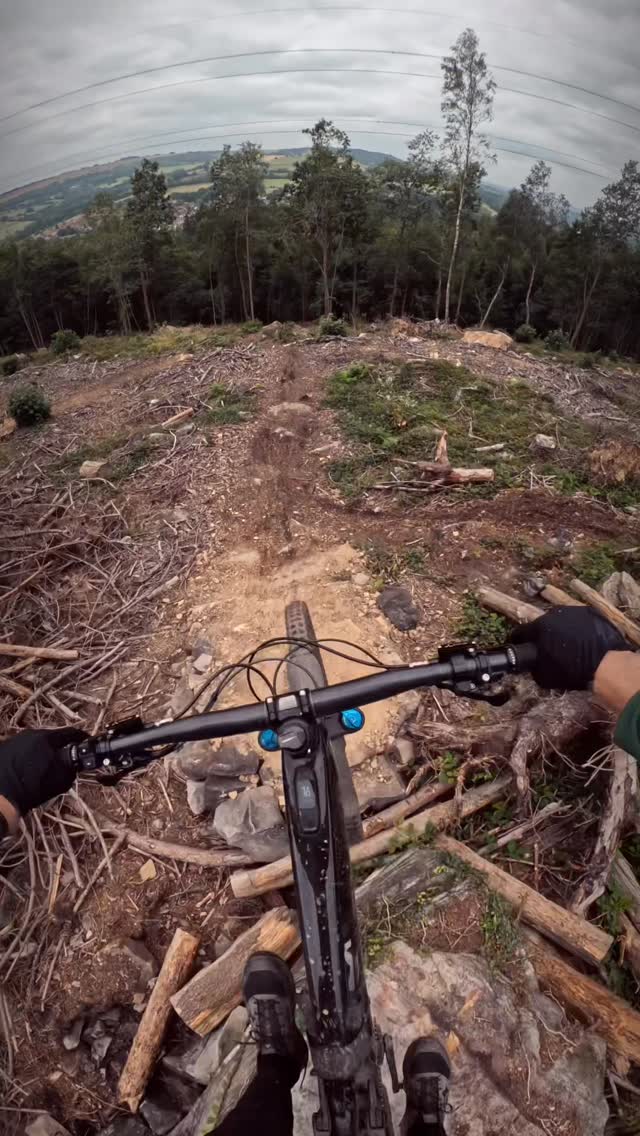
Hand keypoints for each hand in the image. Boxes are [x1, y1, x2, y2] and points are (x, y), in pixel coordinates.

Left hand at [0, 728, 81, 815]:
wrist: (0, 799)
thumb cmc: (32, 789)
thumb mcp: (61, 780)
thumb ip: (72, 767)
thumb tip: (74, 762)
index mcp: (45, 737)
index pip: (70, 733)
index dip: (81, 738)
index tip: (86, 742)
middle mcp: (28, 734)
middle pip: (50, 737)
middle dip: (58, 747)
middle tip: (63, 758)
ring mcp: (13, 741)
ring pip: (34, 743)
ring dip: (41, 752)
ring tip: (42, 767)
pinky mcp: (2, 749)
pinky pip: (20, 750)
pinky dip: (26, 757)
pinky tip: (26, 771)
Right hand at [511, 606, 626, 689]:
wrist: (606, 664)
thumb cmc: (573, 671)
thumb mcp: (544, 676)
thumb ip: (533, 666)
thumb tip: (532, 664)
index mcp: (538, 627)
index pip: (520, 632)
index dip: (520, 642)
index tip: (523, 648)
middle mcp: (553, 614)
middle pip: (541, 624)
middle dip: (543, 635)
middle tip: (550, 649)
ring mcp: (573, 610)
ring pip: (560, 620)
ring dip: (561, 630)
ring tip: (570, 645)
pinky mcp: (590, 612)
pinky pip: (578, 619)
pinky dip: (578, 628)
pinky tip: (584, 641)